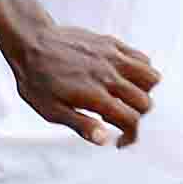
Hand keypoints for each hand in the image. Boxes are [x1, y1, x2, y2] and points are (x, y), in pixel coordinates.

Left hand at [6, 23, 159, 148]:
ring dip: (146, 93)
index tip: (121, 141)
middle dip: (138, 117)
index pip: (131, 120)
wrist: (31, 42)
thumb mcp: (51, 111)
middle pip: (145, 102)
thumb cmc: (37, 79)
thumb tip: (104, 139)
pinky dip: (143, 72)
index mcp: (95, 96)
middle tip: (121, 120)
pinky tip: (127, 79)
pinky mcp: (111, 44)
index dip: (131, 136)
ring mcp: (112, 57)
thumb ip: (80, 125)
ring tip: (128, 99)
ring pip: (151, 78)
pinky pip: (142, 58)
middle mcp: (108, 76)